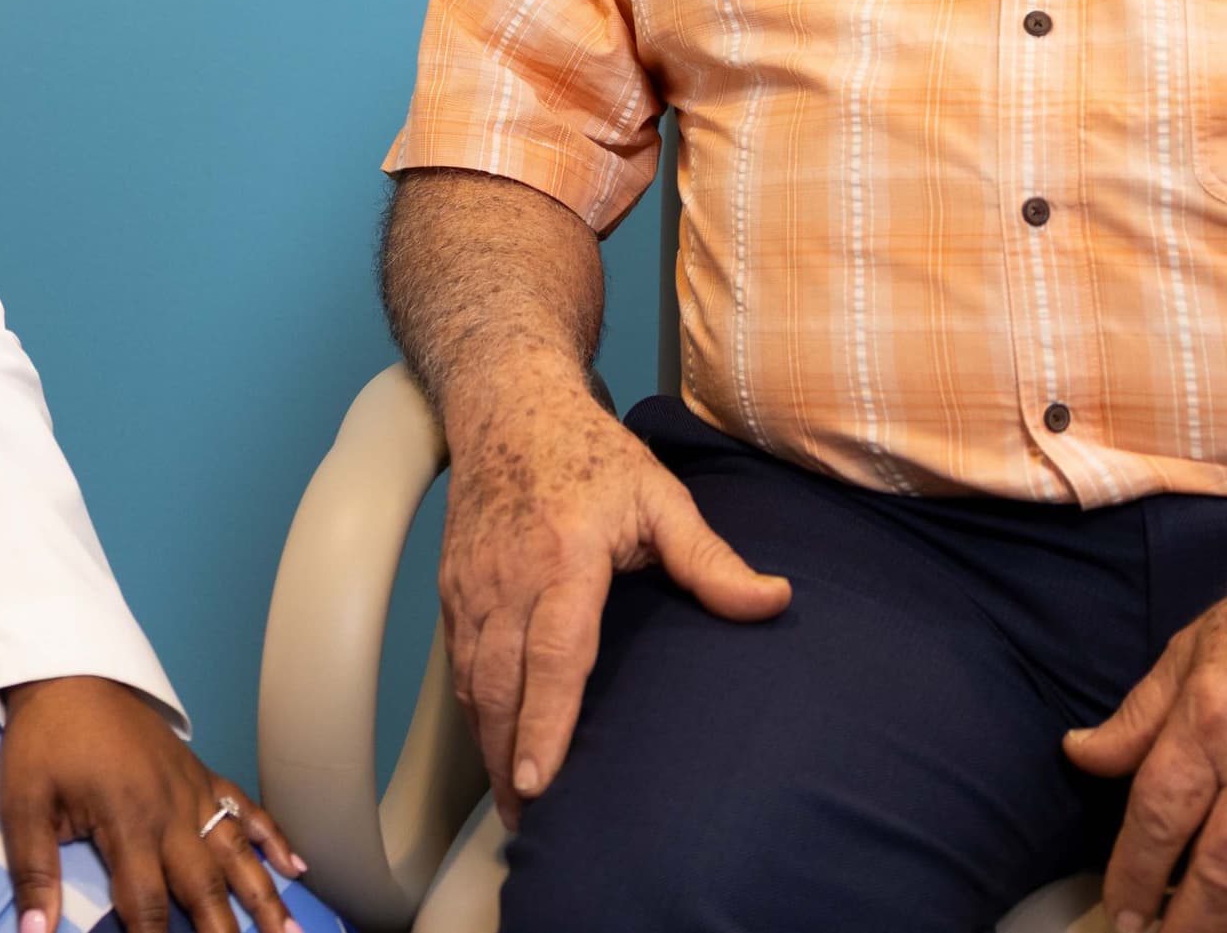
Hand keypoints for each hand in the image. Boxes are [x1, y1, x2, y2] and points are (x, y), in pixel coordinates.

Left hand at [0, 672, 307, 932]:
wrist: (69, 674)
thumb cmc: (43, 742)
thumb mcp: (21, 805)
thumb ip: (33, 872)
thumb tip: (33, 931)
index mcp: (127, 823)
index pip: (148, 906)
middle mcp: (171, 813)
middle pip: (206, 888)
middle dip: (227, 932)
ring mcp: (193, 792)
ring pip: (238, 853)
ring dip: (265, 896)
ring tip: (290, 932)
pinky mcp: (202, 774)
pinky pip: (246, 807)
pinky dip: (273, 836)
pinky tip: (297, 865)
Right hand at [436, 374, 789, 823]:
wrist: (506, 404)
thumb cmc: (587, 451)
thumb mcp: (660, 494)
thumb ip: (710, 559)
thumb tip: (774, 600)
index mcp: (565, 559)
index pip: (554, 654)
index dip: (546, 721)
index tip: (542, 780)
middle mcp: (509, 579)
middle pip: (501, 686)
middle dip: (512, 759)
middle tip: (533, 821)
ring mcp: (472, 586)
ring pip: (472, 683)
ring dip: (490, 745)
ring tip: (517, 800)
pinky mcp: (452, 591)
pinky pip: (458, 665)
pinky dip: (474, 711)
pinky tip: (495, 742)